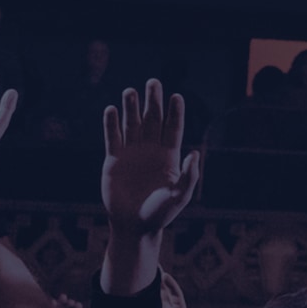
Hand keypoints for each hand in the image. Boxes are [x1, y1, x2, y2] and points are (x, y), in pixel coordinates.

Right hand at [99, 79, 200, 240]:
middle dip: (153, 101)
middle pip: (152, 119)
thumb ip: (188, 176)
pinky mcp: (113, 159)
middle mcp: (150, 149)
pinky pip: (112, 137)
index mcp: (169, 156)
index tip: (177, 96)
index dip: (175, 112)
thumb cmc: (160, 214)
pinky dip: (111, 124)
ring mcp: (131, 152)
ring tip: (130, 91)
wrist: (134, 225)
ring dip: (131, 108)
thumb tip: (195, 154)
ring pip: (131, 124)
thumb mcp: (179, 197)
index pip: (173, 128)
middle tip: (153, 82)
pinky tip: (110, 110)